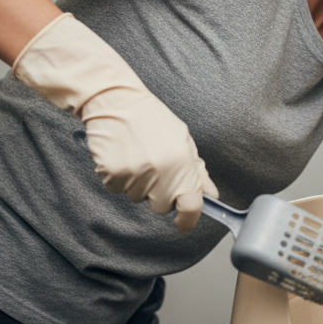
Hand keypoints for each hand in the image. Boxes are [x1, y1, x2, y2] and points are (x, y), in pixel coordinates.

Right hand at [12, 13, 217, 231]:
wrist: (114, 101)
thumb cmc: (150, 118)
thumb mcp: (182, 140)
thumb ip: (197, 171)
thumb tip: (211, 194)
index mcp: (182, 163)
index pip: (191, 206)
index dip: (188, 219)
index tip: (184, 222)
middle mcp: (160, 172)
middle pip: (162, 206)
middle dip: (161, 194)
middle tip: (155, 167)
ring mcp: (134, 175)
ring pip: (138, 198)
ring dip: (139, 184)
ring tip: (137, 155)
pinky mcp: (112, 175)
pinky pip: (118, 190)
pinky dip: (119, 178)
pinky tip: (122, 156)